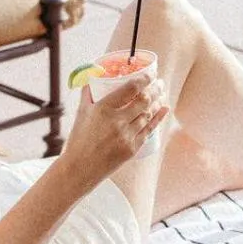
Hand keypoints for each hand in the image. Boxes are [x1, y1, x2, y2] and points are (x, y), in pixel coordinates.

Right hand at [62, 68, 168, 186]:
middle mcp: (117, 121)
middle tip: (159, 83)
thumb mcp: (81, 112)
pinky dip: (158, 118)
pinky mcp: (132, 149)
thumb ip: (88, 92)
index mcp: (104, 108)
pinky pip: (148, 130)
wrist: (79, 169)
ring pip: (148, 114)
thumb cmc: (78, 139)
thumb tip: (93, 75)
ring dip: (157, 102)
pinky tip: (164, 109)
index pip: (131, 88)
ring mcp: (126, 136)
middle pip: (144, 100)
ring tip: (161, 94)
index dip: (144, 79)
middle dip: (155, 89)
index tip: (150, 74)